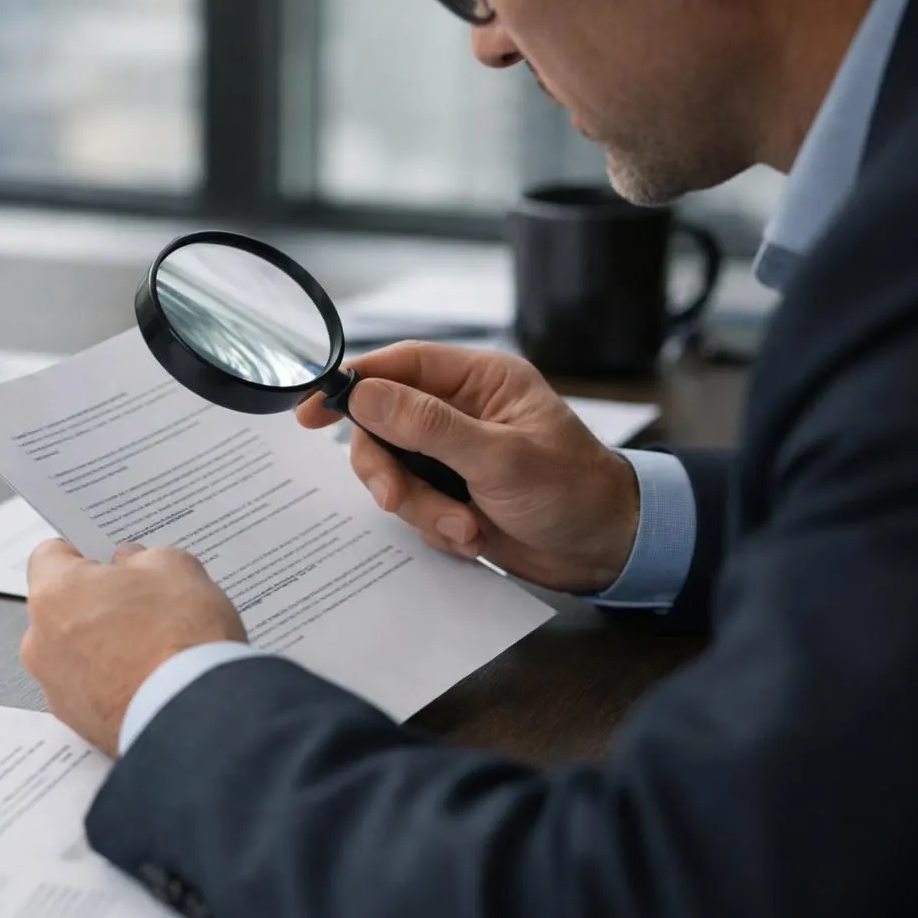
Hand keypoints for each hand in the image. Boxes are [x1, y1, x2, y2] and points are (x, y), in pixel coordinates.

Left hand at [21, 539, 245, 755]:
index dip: (83, 552)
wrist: (195, 715)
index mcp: (54, 594)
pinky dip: (112, 682)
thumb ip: (143, 557)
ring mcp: (56, 688)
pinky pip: (90, 689)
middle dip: (97, 602)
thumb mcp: (175, 568)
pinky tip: (150, 679)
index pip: (49, 555)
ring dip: (103, 644)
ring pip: (75, 651)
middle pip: (62, 607)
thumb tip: (131, 565)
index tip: (110, 558)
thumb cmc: (179, 637)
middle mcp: (41, 643)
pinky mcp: (77, 723)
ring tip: (153, 647)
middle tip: (142, 602)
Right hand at [297, 341, 639, 592]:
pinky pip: (414, 507)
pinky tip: (474, 537)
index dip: (352, 385)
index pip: (400, 366)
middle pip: (384, 426)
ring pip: (396, 473)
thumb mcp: (498, 456)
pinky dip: (437, 528)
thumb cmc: (572, 491)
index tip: (310, 412)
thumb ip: (428, 426)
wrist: (607, 551)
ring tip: (465, 527)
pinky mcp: (453, 494)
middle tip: (398, 498)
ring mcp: (455, 455)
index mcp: (479, 380)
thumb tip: (365, 395)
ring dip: (421, 508)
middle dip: (389, 469)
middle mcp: (462, 411)